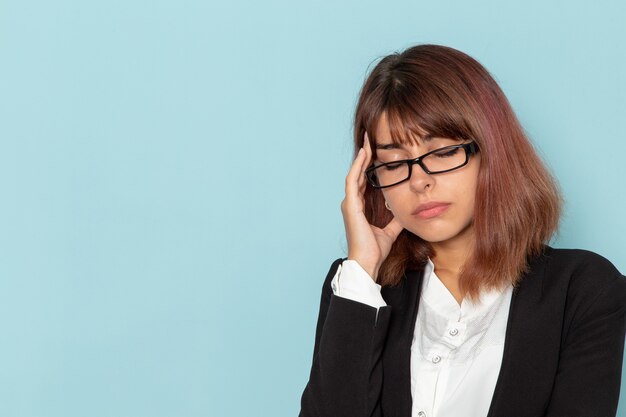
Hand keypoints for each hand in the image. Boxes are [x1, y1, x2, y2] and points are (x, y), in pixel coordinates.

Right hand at [340, 133, 403, 280]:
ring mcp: (349, 203)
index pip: (364, 181)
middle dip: (365, 156)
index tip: (377, 152)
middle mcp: (352, 203)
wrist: (367, 263)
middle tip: (371, 139)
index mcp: (359, 208)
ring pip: (354, 174)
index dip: (369, 166)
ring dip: (361, 157)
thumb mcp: (390, 231)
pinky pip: (353, 180)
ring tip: (368, 142)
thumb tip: (405, 210)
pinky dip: (358, 166)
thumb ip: (395, 220)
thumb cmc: (375, 251)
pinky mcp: (351, 205)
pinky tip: (364, 154)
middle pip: (358, 174)